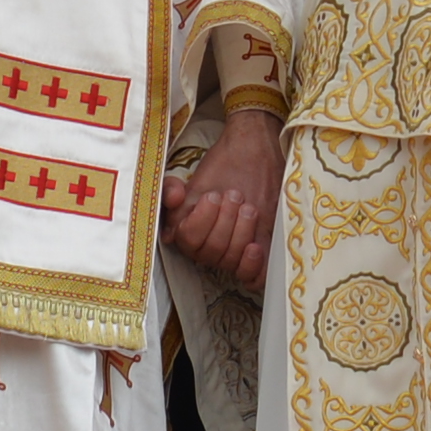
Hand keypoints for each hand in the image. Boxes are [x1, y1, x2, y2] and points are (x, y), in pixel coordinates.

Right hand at [168, 108, 283, 287]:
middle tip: (235, 195)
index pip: (189, 241)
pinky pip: (252, 278)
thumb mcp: (198, 176)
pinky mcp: (256, 252)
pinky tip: (255, 247)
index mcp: (188, 228)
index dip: (202, 222)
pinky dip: (252, 267)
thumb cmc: (227, 163)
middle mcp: (208, 245)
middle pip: (213, 251)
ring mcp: (233, 251)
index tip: (214, 196)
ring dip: (242, 232)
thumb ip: (174, 190)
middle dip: (226, 222)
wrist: (257, 152)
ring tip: (249, 207)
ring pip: (231, 261)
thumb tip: (173, 200)